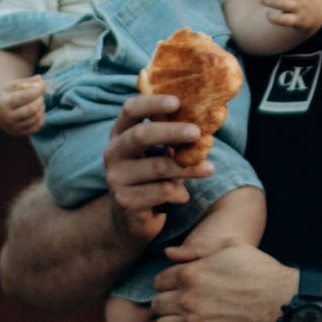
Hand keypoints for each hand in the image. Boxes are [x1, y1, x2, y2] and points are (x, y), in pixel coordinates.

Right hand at [0, 70, 48, 136]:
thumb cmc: (5, 93)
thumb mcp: (12, 84)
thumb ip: (26, 81)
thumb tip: (40, 79)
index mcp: (4, 104)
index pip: (25, 97)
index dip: (37, 89)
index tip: (43, 83)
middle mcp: (8, 118)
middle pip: (32, 109)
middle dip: (40, 99)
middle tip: (40, 93)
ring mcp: (13, 127)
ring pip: (35, 119)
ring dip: (41, 107)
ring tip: (39, 100)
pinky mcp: (18, 133)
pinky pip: (35, 128)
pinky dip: (41, 118)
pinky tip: (39, 110)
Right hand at [101, 91, 195, 250]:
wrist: (130, 219)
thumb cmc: (150, 178)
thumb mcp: (155, 154)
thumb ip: (170, 138)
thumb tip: (203, 120)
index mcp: (120, 134)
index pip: (130, 110)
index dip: (152, 103)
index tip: (177, 101)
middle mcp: (113, 153)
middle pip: (141, 135)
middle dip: (172, 132)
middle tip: (197, 132)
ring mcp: (116, 178)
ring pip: (158, 167)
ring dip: (188, 168)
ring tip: (209, 168)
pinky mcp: (125, 201)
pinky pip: (162, 192)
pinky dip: (179, 193)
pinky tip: (183, 196)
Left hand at [152, 233, 298, 321]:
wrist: (284, 304)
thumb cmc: (261, 272)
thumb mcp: (231, 246)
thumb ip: (197, 247)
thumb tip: (169, 253)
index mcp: (190, 273)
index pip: (158, 282)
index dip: (168, 286)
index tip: (181, 291)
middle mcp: (187, 298)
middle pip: (157, 305)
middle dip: (167, 305)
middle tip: (183, 309)